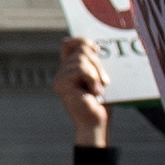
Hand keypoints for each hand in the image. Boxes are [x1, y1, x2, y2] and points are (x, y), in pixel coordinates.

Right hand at [51, 32, 109, 149]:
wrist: (95, 123)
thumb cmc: (100, 103)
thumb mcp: (98, 77)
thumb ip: (93, 63)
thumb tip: (93, 45)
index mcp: (69, 69)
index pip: (68, 44)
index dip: (82, 41)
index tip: (97, 48)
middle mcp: (61, 72)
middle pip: (79, 49)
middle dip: (96, 61)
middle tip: (104, 80)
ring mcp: (60, 78)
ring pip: (81, 59)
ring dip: (96, 73)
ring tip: (99, 89)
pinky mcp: (61, 84)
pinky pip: (80, 69)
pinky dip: (92, 79)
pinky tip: (95, 92)